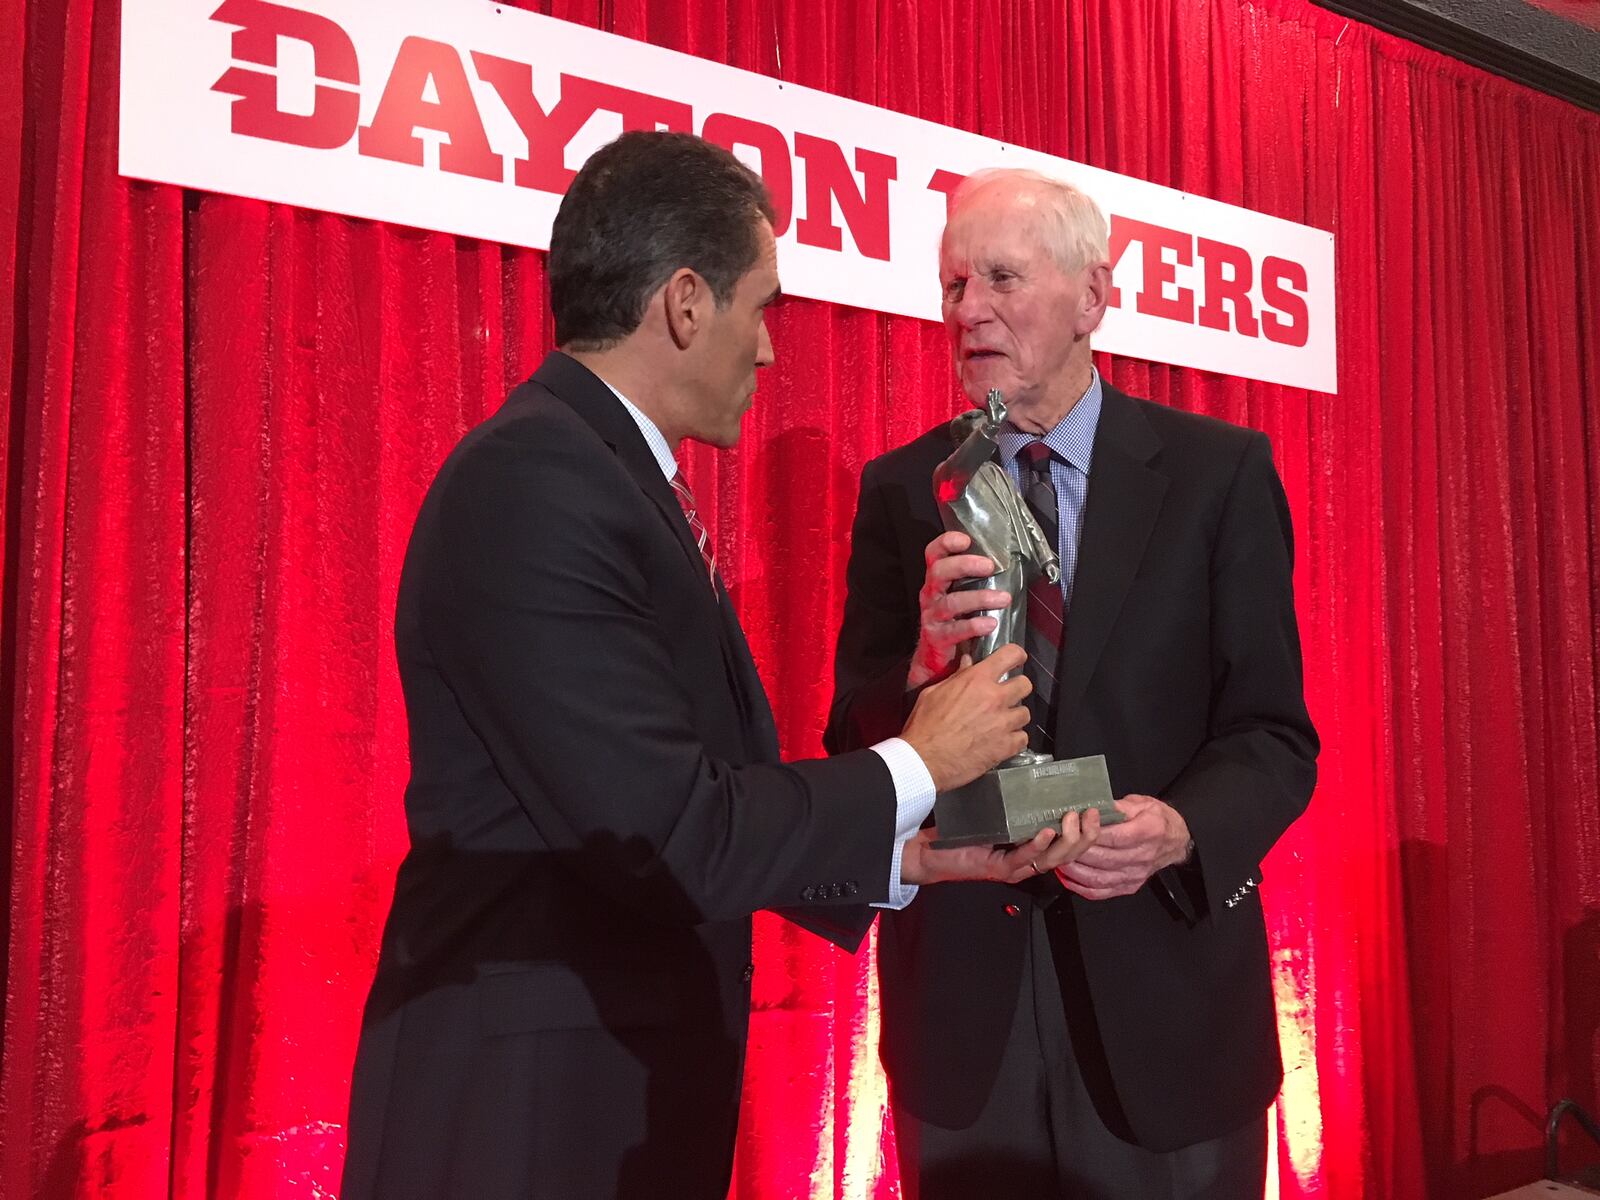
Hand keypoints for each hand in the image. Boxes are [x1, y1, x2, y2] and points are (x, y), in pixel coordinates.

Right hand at [900, 645, 1029, 791]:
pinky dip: (1014, 740)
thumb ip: (955, 677)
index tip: (1016, 660)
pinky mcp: (1006, 746)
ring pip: (1025, 713)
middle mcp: (995, 698)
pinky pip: (1023, 738)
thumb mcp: (933, 694)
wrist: (924, 760)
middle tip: (1005, 697)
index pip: (1010, 655)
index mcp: (976, 680)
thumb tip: (967, 664)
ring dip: (1014, 717)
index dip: (1016, 655)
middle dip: (1017, 689)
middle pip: (1025, 685)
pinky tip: (1001, 741)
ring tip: (1000, 724)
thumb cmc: (924, 727)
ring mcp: (1003, 723)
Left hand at [901, 809, 1100, 885]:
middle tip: (1091, 814)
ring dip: (1067, 839)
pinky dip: (1037, 845)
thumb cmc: (961, 829)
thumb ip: (1016, 799)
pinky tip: (1046, 832)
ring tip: (1072, 819)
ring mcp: (1015, 865)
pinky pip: (1024, 859)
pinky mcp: (998, 868)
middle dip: (1086, 835)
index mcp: (1031, 845)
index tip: (1097, 809)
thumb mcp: (995, 808)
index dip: (1087, 829)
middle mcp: (1027, 857)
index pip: (1068, 841)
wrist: (929, 850)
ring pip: (1053, 859)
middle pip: (1069, 854)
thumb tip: (1033, 773)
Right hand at [906, 532, 1012, 688]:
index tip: (966, 539)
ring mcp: (932, 617)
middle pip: (939, 572)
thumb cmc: (952, 622)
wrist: (934, 660)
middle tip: (989, 566)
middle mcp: (931, 595)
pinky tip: (990, 624)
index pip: (934, 555)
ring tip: (1002, 598)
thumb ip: (974, 581)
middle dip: (964, 565)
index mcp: (937, 582)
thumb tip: (1006, 564)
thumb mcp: (958, 596)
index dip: (946, 543)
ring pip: (951, 602)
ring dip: (979, 598)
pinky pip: (955, 630)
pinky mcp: (938, 638)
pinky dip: (974, 625)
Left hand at [1055, 795, 1191, 899]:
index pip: (1113, 836)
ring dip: (1074, 870)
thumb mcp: (1141, 803)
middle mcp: (1142, 857)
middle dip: (1076, 850)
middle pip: (1103, 858)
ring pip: (1099, 877)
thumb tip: (1092, 806)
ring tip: (1057, 858)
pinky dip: (1081, 886)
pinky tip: (1067, 876)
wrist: (1176, 840)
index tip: (1072, 824)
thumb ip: (1117, 806)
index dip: (1090, 832)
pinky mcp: (1129, 886)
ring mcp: (1135, 875)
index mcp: (1148, 832)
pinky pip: (1101, 891)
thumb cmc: (1158, 820)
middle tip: (1057, 841)